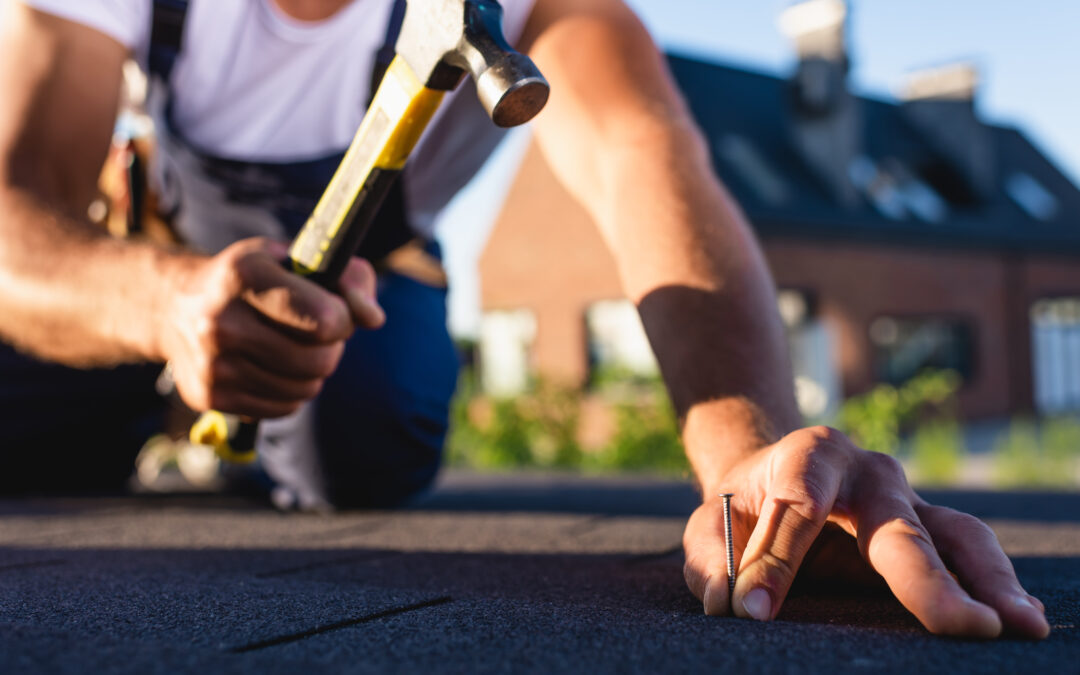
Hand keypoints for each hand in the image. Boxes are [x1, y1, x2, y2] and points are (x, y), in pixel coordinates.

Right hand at [158, 238, 383, 417]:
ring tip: (294, 348)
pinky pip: (283, 408)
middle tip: (318, 333)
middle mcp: (221, 321)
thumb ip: (351, 279)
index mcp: (244, 275)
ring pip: (304, 388)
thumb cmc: (256, 278)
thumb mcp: (299, 260)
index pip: (325, 320)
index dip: (344, 319)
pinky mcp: (208, 396)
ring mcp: (211, 363)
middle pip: (318, 361)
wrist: (175, 306)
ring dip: (312, 372)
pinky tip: (274, 367)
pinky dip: (291, 391)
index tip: (335, 312)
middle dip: (331, 348)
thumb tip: (374, 319)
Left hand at [682, 426, 1049, 638]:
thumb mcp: (711, 528)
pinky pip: (968, 550)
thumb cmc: (742, 507)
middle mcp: (868, 471)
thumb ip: (716, 564)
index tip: (754, 612)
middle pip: (895, 523)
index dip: (775, 560)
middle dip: (924, 575)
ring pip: (954, 533)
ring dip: (987, 579)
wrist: (773, 477)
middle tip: (959, 623)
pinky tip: (1020, 615)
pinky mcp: (929, 526)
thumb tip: (736, 609)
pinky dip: (995, 581)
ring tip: (1016, 624)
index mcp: (808, 455)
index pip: (798, 506)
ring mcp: (908, 498)